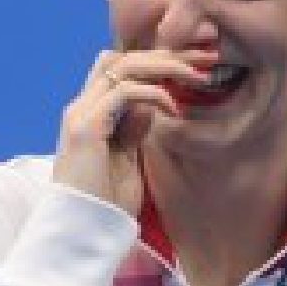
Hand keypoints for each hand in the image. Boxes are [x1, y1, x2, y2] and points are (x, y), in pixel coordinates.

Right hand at [52, 48, 203, 217]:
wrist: (83, 231)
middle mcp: (82, 107)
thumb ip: (134, 130)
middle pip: (123, 57)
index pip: (121, 68)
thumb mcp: (128, 159)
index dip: (157, 61)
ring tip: (197, 77)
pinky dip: (154, 94)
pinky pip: (124, 92)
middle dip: (168, 53)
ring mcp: (81, 115)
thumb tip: (151, 106)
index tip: (195, 66)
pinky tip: (174, 110)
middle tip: (205, 58)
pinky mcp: (86, 128)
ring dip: (165, 66)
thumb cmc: (106, 203)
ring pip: (123, 65)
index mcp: (91, 113)